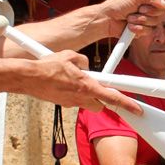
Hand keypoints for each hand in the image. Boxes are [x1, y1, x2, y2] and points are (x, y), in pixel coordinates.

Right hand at [24, 52, 143, 114]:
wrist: (28, 78)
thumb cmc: (48, 67)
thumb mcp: (70, 56)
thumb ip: (84, 61)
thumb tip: (86, 65)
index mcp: (86, 86)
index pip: (112, 97)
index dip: (127, 104)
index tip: (137, 109)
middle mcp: (80, 97)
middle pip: (100, 104)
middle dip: (102, 98)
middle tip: (97, 87)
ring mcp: (71, 103)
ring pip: (87, 103)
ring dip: (87, 95)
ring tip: (77, 82)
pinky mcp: (63, 104)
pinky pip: (75, 100)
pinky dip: (74, 93)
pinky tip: (64, 83)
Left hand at [97, 0, 164, 37]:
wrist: (107, 20)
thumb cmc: (117, 5)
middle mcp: (149, 6)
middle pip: (162, 10)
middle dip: (150, 11)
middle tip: (139, 9)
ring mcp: (147, 18)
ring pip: (156, 22)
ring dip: (141, 20)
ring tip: (130, 18)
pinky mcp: (143, 29)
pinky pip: (149, 31)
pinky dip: (138, 29)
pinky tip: (130, 27)